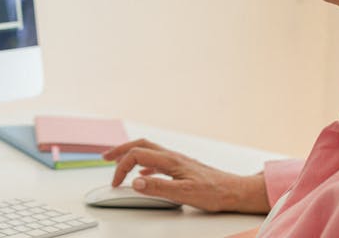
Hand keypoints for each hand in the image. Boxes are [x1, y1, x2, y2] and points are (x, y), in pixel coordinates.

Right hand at [101, 138, 269, 213]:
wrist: (233, 191)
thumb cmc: (213, 192)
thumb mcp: (184, 193)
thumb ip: (158, 187)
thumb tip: (135, 182)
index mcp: (170, 160)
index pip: (137, 155)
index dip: (121, 167)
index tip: (115, 183)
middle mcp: (172, 156)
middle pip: (140, 145)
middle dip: (120, 150)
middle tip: (105, 157)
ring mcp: (177, 160)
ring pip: (148, 150)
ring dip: (131, 153)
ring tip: (118, 161)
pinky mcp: (181, 167)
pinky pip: (157, 160)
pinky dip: (143, 164)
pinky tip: (143, 174)